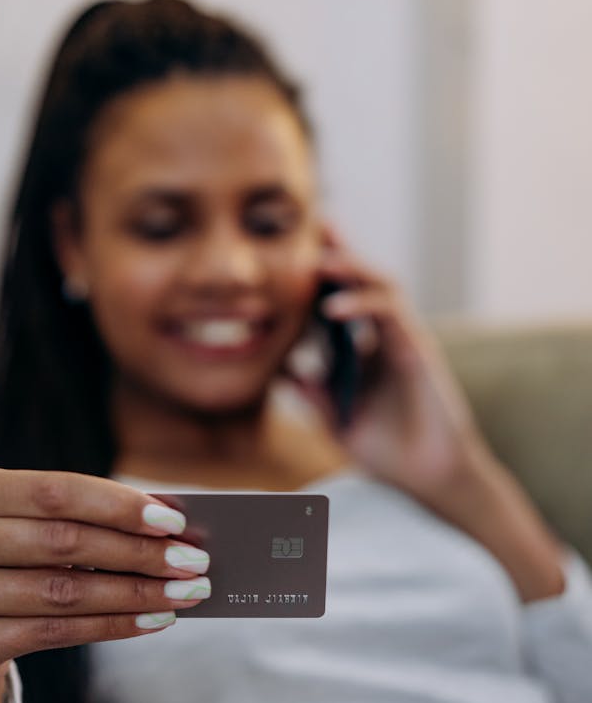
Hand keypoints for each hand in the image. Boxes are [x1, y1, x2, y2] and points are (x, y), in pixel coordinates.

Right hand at [0, 469, 209, 702]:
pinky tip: (152, 620)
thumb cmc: (3, 563)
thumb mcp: (24, 528)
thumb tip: (168, 520)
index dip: (119, 505)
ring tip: (184, 594)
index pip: (56, 492)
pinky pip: (54, 633)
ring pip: (64, 592)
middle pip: (64, 542)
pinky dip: (113, 626)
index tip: (175, 521)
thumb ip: (81, 518)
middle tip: (194, 562)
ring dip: (136, 594)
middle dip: (139, 552)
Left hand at [308, 226, 484, 504]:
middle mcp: (386, 336)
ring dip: (352, 268)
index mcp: (366, 348)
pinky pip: (392, 317)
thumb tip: (276, 368)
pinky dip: (364, 306)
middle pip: (364, 280)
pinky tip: (334, 308)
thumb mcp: (334, 417)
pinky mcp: (418, 352)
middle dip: (342, 249)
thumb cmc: (387, 450)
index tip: (296, 246)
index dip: (323, 273)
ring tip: (320, 261)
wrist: (427, 479)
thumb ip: (310, 391)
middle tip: (315, 224)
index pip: (342, 298)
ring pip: (382, 286)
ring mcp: (404, 340)